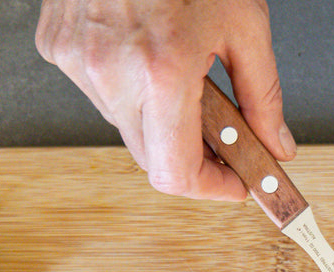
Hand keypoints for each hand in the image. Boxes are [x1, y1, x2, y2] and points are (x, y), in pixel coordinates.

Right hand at [36, 0, 294, 200]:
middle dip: (189, 150)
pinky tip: (140, 43)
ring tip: (174, 64)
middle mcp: (112, 73)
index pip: (175, 174)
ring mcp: (78, 62)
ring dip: (156, 113)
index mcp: (163, 70)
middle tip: (220, 129)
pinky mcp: (57, 47)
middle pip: (151, 157)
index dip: (210, 187)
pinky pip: (98, 90)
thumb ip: (263, 95)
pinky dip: (125, 82)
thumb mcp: (243, 22)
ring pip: (125, 124)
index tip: (234, 183)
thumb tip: (276, 145)